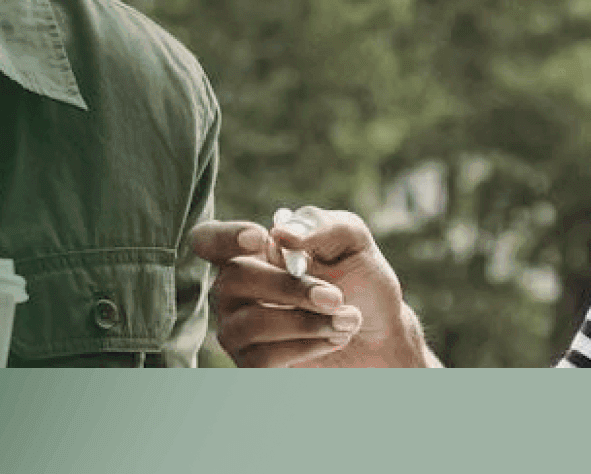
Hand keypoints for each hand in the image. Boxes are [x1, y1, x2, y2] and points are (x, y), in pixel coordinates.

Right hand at [188, 207, 437, 367]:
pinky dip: (304, 347)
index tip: (259, 238)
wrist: (382, 334)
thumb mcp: (352, 240)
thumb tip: (279, 234)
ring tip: (346, 319)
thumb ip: (318, 225)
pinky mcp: (253, 364)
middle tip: (335, 296)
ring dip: (305, 321)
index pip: (207, 239)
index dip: (223, 237)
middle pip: (232, 279)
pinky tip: (334, 339)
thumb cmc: (361, 280)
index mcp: (252, 252)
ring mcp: (239, 329)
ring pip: (250, 323)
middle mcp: (236, 290)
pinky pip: (260, 359)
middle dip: (289, 288)